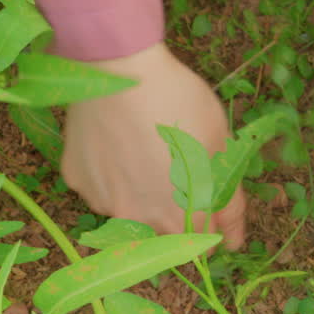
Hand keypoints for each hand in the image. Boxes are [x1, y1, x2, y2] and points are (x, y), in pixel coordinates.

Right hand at [60, 43, 245, 249]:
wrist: (121, 71)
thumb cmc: (180, 103)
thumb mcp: (220, 148)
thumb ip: (229, 203)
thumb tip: (235, 242)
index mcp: (181, 215)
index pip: (200, 242)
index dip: (210, 223)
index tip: (212, 200)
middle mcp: (140, 219)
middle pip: (163, 232)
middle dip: (176, 212)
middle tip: (178, 171)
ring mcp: (103, 201)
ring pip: (129, 211)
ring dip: (141, 195)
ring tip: (146, 152)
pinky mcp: (77, 180)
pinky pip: (101, 187)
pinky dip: (112, 176)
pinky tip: (119, 145)